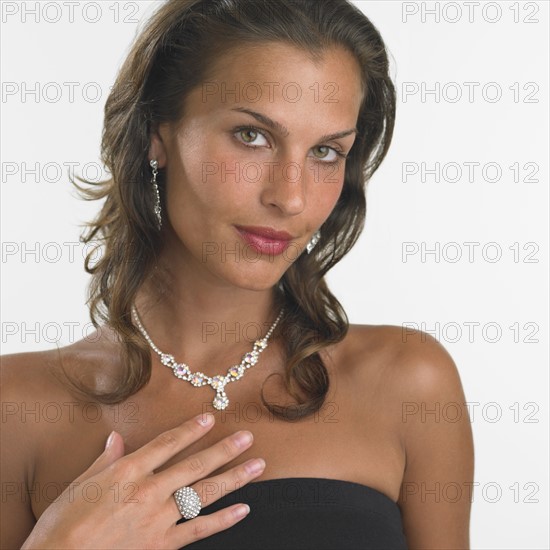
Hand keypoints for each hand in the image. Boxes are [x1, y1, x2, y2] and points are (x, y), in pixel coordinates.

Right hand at [21, 413, 264, 548]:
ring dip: (233, 478)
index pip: (166, 444)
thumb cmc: (62, 526)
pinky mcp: (161, 546)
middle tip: (247, 437)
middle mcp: (148, 491)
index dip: (190, 429)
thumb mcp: (78, 486)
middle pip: (194, 465)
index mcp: (126, 472)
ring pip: (203, 494)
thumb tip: (116, 437)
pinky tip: (243, 509)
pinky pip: (199, 530)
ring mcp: (157, 519)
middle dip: (224, 449)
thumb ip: (104, 460)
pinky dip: (223, 520)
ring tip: (257, 465)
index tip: (210, 419)